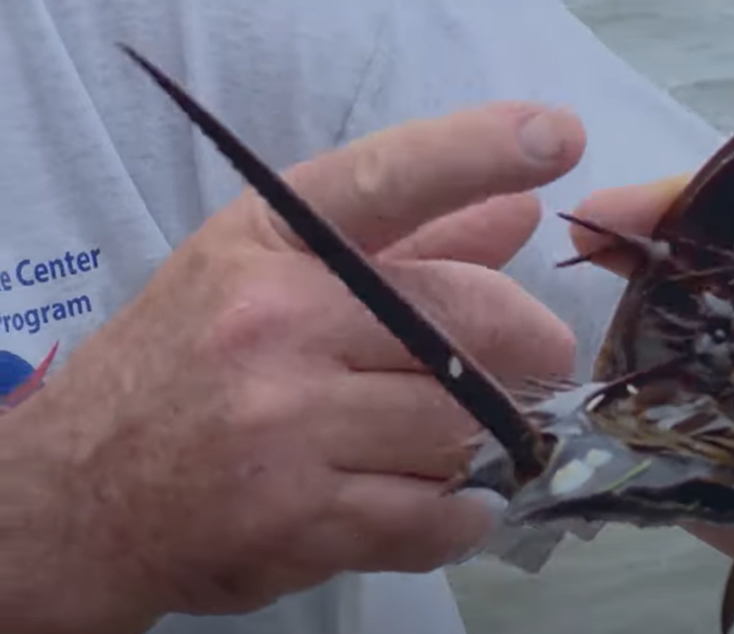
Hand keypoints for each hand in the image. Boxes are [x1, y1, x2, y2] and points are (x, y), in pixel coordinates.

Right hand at [0, 102, 585, 632]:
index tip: (555, 138)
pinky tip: (443, 501)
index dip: (479, 152)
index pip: (387, 179)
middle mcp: (272, 322)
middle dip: (531, 345)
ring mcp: (283, 426)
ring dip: (477, 439)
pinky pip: (434, 517)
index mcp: (268, 244)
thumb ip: (404, 245)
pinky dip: (459, 517)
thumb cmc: (189, 363)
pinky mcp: (297, 520)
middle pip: (465, 322)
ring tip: (447, 437)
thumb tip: (518, 214)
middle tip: (542, 357)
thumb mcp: (269, 274)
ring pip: (459, 427)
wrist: (78, 493)